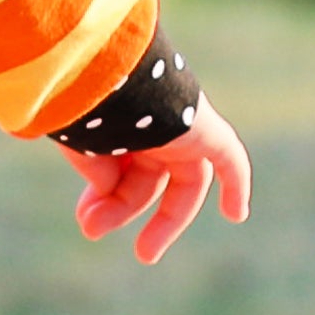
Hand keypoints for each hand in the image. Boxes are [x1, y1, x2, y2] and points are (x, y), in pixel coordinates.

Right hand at [63, 101, 252, 264]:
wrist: (100, 72)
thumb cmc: (79, 103)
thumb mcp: (78, 140)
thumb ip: (94, 168)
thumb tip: (103, 194)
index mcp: (121, 115)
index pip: (119, 162)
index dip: (104, 195)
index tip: (86, 219)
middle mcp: (153, 119)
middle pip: (145, 176)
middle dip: (119, 206)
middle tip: (92, 230)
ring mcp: (180, 124)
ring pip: (176, 180)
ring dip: (154, 215)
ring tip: (126, 242)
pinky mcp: (204, 129)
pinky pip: (229, 159)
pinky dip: (236, 183)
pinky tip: (236, 215)